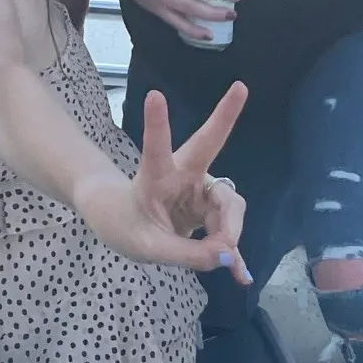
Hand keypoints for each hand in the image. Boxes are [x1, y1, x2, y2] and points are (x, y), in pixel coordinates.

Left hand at [75, 82, 251, 281]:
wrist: (122, 222)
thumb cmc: (123, 224)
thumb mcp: (146, 247)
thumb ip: (186, 254)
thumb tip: (228, 256)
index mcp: (156, 175)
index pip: (156, 147)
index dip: (157, 123)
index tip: (155, 95)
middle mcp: (182, 175)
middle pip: (208, 145)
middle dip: (224, 116)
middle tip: (241, 87)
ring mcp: (199, 190)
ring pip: (229, 207)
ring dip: (227, 236)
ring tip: (215, 261)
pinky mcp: (209, 210)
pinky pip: (230, 230)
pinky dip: (234, 254)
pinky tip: (241, 275)